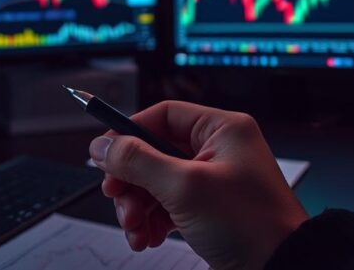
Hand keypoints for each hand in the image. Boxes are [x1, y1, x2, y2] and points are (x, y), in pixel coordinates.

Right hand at [88, 101, 307, 269]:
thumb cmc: (251, 226)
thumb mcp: (185, 187)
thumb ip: (137, 162)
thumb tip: (102, 145)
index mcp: (222, 130)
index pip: (162, 115)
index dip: (129, 133)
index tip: (104, 154)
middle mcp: (218, 150)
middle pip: (153, 151)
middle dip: (131, 180)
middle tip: (116, 197)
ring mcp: (213, 181)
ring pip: (156, 182)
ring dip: (137, 206)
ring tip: (135, 229)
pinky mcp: (210, 209)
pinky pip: (168, 205)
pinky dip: (151, 221)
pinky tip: (146, 238)